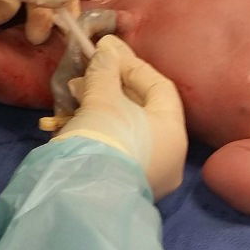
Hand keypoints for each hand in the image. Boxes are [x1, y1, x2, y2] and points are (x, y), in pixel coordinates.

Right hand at [54, 35, 187, 199]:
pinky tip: (78, 119)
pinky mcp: (128, 185)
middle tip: (87, 71)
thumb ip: (106, 73)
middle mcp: (170, 156)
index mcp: (174, 132)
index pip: (161, 88)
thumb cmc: (104, 141)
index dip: (134, 66)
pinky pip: (120, 148)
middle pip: (145, 109)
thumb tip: (108, 51)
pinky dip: (102, 130)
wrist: (81, 197)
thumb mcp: (103, 101)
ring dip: (103, 107)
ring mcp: (151, 174)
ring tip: (74, 93)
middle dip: (114, 86)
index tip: (109, 51)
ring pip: (130, 129)